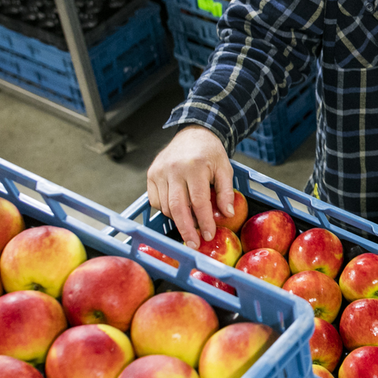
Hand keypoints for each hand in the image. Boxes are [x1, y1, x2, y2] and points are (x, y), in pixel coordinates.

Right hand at [145, 126, 233, 248]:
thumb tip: (227, 214)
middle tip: (193, 244)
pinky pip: (155, 201)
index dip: (204, 221)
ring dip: (177, 219)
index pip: (198, 201)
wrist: (193, 133)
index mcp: (194, 167)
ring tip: (190, 225)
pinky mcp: (151, 174)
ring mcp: (159, 172)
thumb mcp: (225, 168)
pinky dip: (165, 209)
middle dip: (185, 229)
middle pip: (177, 207)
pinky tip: (177, 208)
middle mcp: (173, 169)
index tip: (209, 235)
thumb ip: (226, 191)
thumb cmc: (210, 152)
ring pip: (165, 206)